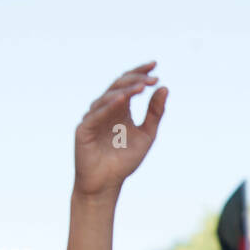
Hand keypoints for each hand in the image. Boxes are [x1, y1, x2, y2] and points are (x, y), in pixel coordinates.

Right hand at [74, 62, 166, 198]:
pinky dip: (109, 105)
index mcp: (119, 108)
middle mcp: (105, 109)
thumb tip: (164, 88)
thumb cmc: (124, 162)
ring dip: (125, 90)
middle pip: (118, 85)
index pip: (128, 83)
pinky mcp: (84, 128)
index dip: (140, 72)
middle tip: (151, 78)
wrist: (106, 184)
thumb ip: (154, 113)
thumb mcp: (146, 136)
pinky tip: (122, 99)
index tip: (155, 65)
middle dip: (135, 80)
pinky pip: (97, 113)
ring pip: (108, 97)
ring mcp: (93, 117)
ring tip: (141, 86)